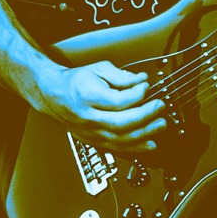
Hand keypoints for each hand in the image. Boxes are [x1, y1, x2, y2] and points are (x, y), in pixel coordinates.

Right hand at [33, 59, 165, 150]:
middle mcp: (88, 118)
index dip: (137, 94)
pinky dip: (136, 148)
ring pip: (120, 139)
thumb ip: (121, 75)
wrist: (55, 96)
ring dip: (145, 134)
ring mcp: (91, 132)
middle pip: (120, 123)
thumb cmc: (77, 81)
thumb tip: (142, 80)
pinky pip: (117, 148)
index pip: (117, 101)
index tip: (146, 85)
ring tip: (161, 125)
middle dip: (145, 116)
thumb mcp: (98, 69)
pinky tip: (151, 143)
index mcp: (87, 96)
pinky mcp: (94, 141)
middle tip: (160, 106)